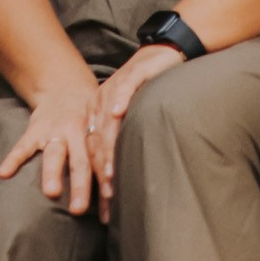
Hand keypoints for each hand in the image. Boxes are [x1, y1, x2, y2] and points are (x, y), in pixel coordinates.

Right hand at [0, 81, 98, 216]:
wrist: (65, 87)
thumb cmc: (90, 115)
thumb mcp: (103, 125)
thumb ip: (107, 152)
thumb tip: (117, 194)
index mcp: (96, 134)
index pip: (102, 161)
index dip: (106, 179)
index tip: (110, 199)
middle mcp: (77, 132)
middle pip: (80, 161)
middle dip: (80, 185)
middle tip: (79, 209)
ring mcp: (54, 131)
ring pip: (54, 154)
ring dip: (53, 174)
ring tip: (51, 192)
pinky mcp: (35, 129)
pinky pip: (23, 146)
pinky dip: (13, 159)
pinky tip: (3, 174)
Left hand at [84, 43, 185, 221]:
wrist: (163, 53)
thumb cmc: (150, 90)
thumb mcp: (132, 116)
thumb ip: (124, 140)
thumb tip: (123, 178)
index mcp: (99, 114)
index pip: (96, 152)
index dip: (99, 180)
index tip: (104, 207)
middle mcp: (103, 102)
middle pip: (98, 142)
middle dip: (101, 173)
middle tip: (106, 199)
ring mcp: (117, 88)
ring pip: (108, 121)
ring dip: (108, 147)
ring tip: (108, 172)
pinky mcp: (134, 74)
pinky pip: (124, 89)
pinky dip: (120, 101)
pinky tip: (118, 113)